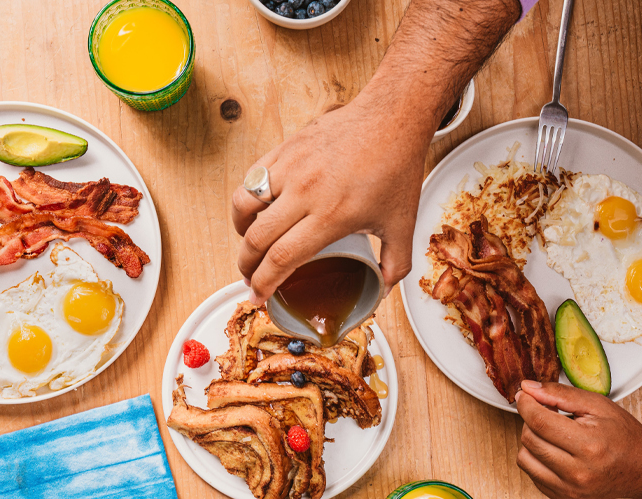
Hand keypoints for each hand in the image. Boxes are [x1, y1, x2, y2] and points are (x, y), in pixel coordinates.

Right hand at [231, 93, 432, 301]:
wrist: (392, 118)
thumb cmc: (397, 167)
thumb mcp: (402, 223)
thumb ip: (396, 264)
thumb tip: (382, 288)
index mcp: (331, 216)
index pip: (281, 258)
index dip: (263, 283)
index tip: (257, 296)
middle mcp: (306, 192)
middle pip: (257, 239)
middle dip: (246, 266)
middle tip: (250, 277)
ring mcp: (292, 167)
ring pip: (244, 204)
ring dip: (239, 230)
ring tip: (248, 243)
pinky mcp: (286, 147)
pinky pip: (252, 177)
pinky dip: (246, 198)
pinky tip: (254, 209)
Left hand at [514, 380, 641, 498]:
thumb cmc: (627, 438)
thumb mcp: (599, 406)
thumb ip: (561, 394)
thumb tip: (529, 388)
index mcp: (588, 445)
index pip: (539, 421)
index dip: (526, 404)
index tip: (525, 395)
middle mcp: (577, 472)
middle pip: (529, 439)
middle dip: (531, 420)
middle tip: (547, 412)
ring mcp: (569, 489)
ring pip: (525, 458)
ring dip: (531, 441)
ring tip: (551, 432)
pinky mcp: (564, 498)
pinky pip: (533, 475)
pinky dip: (537, 459)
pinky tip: (555, 450)